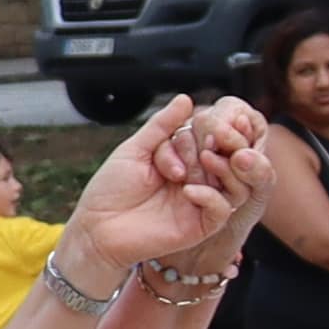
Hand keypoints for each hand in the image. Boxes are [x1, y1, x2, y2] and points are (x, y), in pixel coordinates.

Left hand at [63, 96, 257, 280]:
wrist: (95, 229)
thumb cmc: (110, 189)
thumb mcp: (135, 150)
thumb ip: (161, 126)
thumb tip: (186, 98)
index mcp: (184, 160)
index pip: (209, 138)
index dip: (202, 132)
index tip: (186, 131)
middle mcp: (198, 180)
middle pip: (224, 157)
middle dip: (209, 147)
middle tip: (196, 149)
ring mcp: (201, 202)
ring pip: (233, 182)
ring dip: (221, 168)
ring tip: (201, 161)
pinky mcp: (200, 226)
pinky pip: (221, 209)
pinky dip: (211, 196)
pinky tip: (188, 190)